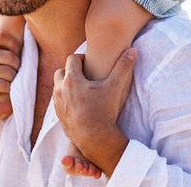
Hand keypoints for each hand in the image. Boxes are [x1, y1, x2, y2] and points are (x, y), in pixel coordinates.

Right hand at [0, 31, 21, 155]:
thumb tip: (7, 40)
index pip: (1, 37)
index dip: (14, 45)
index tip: (16, 54)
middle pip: (8, 55)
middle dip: (17, 64)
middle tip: (17, 71)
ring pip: (8, 71)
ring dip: (14, 78)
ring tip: (13, 81)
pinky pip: (3, 85)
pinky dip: (9, 89)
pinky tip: (7, 90)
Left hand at [52, 49, 136, 175]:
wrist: (95, 139)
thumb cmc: (104, 112)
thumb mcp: (115, 88)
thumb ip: (123, 67)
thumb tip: (132, 50)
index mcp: (71, 79)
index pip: (72, 59)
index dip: (81, 58)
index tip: (90, 63)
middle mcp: (60, 89)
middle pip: (61, 71)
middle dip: (71, 70)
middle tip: (85, 75)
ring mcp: (57, 103)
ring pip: (58, 86)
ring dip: (67, 84)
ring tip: (82, 88)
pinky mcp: (58, 115)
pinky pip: (58, 100)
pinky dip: (66, 97)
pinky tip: (78, 102)